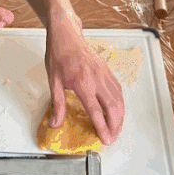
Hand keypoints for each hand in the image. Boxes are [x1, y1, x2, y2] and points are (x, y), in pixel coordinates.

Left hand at [44, 12, 124, 145]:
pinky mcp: (107, 70)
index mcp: (82, 83)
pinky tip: (117, 110)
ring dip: (120, 116)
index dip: (102, 127)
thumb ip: (57, 104)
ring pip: (118, 99)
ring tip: (116, 128)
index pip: (95, 111)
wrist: (67, 34)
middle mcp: (97, 79)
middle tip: (112, 138)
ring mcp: (104, 74)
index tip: (106, 140)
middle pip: (112, 107)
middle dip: (115, 125)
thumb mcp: (53, 80)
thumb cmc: (58, 55)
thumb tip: (55, 124)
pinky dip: (120, 103)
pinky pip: (118, 89)